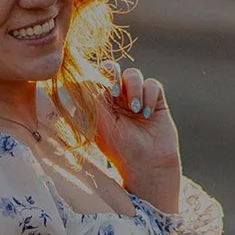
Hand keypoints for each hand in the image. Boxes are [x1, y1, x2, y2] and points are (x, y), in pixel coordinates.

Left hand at [94, 60, 180, 209]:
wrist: (148, 165)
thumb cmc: (120, 150)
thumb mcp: (101, 124)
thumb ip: (91, 99)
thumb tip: (79, 77)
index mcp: (100, 103)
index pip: (95, 77)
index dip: (98, 76)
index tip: (105, 91)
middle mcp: (117, 98)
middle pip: (113, 69)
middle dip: (114, 75)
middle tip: (115, 92)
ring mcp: (136, 97)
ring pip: (133, 74)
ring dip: (134, 88)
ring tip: (135, 109)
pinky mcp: (155, 100)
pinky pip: (152, 84)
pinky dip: (149, 95)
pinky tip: (147, 113)